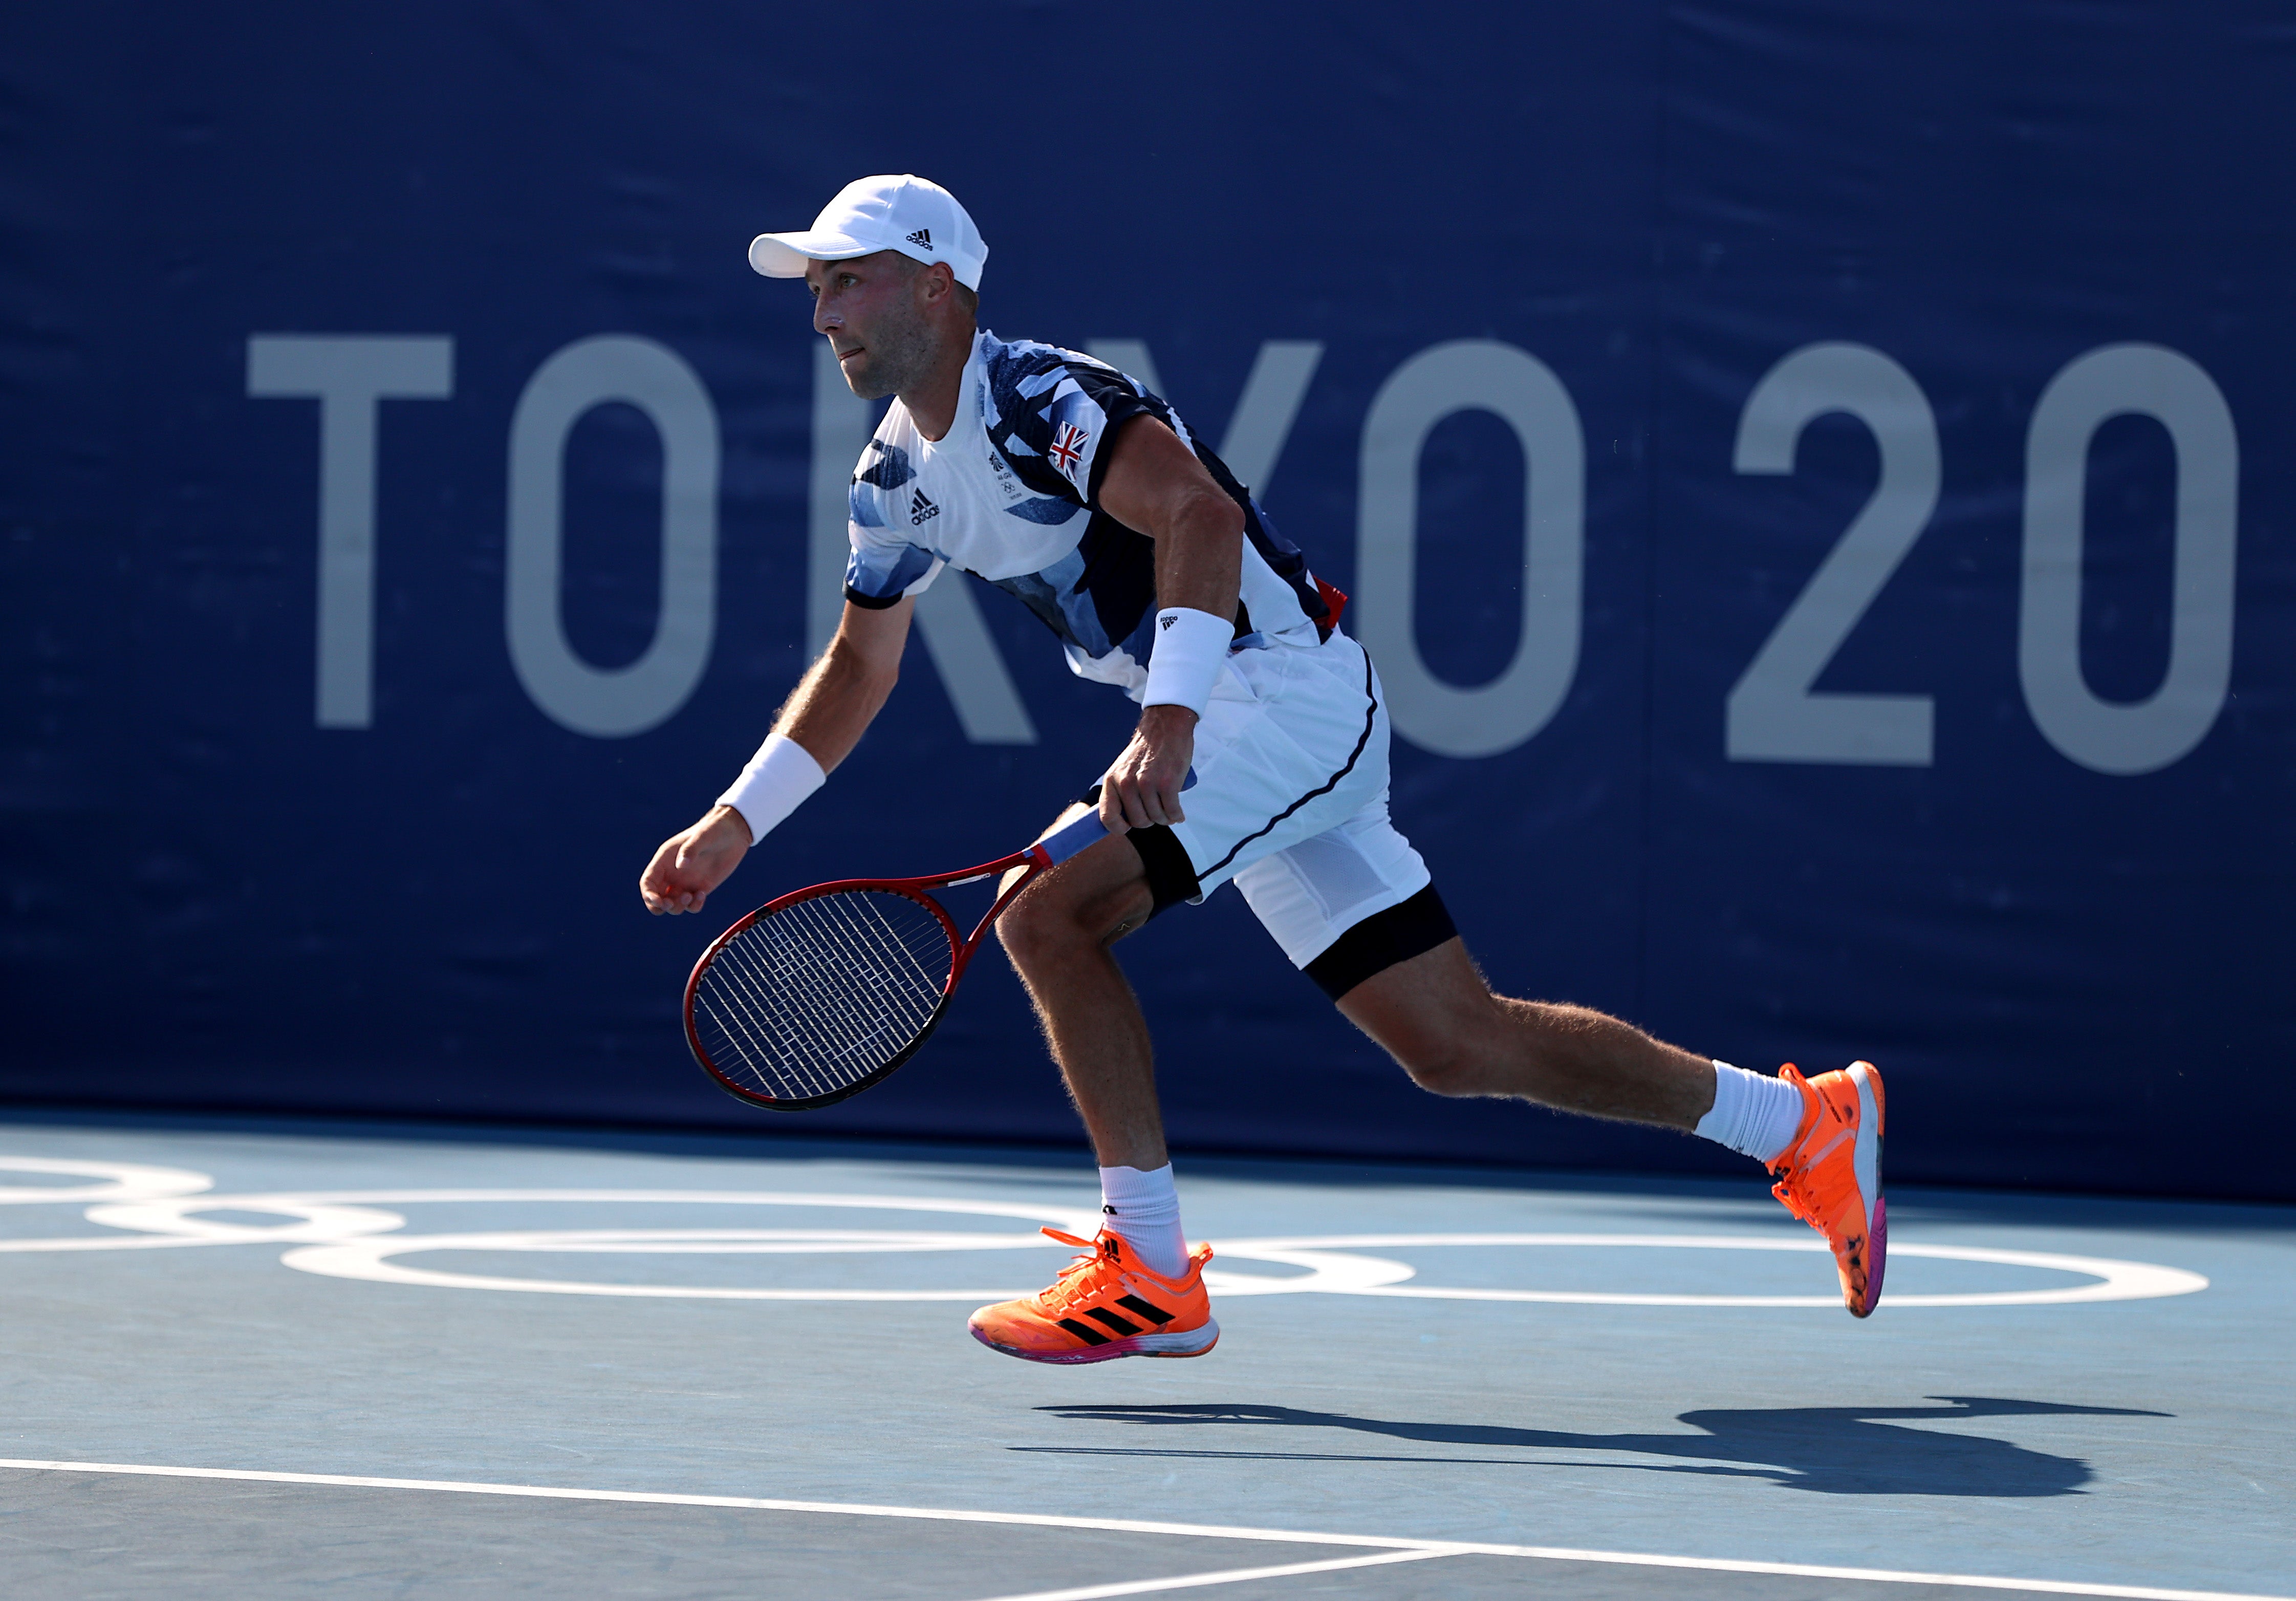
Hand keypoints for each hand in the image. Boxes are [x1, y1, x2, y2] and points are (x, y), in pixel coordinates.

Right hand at [639, 806, 752, 914]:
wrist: (734, 833)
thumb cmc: (714, 829)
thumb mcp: (702, 836)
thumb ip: (690, 849)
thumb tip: (680, 865)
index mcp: (665, 860)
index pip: (648, 882)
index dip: (648, 894)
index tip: (659, 901)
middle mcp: (672, 873)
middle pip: (656, 897)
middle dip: (659, 907)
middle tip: (669, 904)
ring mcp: (686, 882)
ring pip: (673, 905)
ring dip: (677, 907)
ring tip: (690, 895)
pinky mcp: (700, 888)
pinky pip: (691, 905)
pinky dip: (694, 906)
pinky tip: (702, 894)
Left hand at [1099, 704, 1195, 831]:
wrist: (1165, 727)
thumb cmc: (1146, 751)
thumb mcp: (1123, 769)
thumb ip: (1119, 791)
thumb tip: (1121, 820)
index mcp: (1112, 781)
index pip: (1107, 817)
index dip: (1118, 828)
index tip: (1128, 826)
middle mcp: (1127, 784)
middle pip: (1138, 822)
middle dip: (1149, 821)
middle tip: (1156, 811)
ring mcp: (1147, 784)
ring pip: (1156, 818)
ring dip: (1165, 818)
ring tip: (1169, 809)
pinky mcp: (1168, 783)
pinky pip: (1172, 812)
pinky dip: (1177, 815)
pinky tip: (1178, 813)